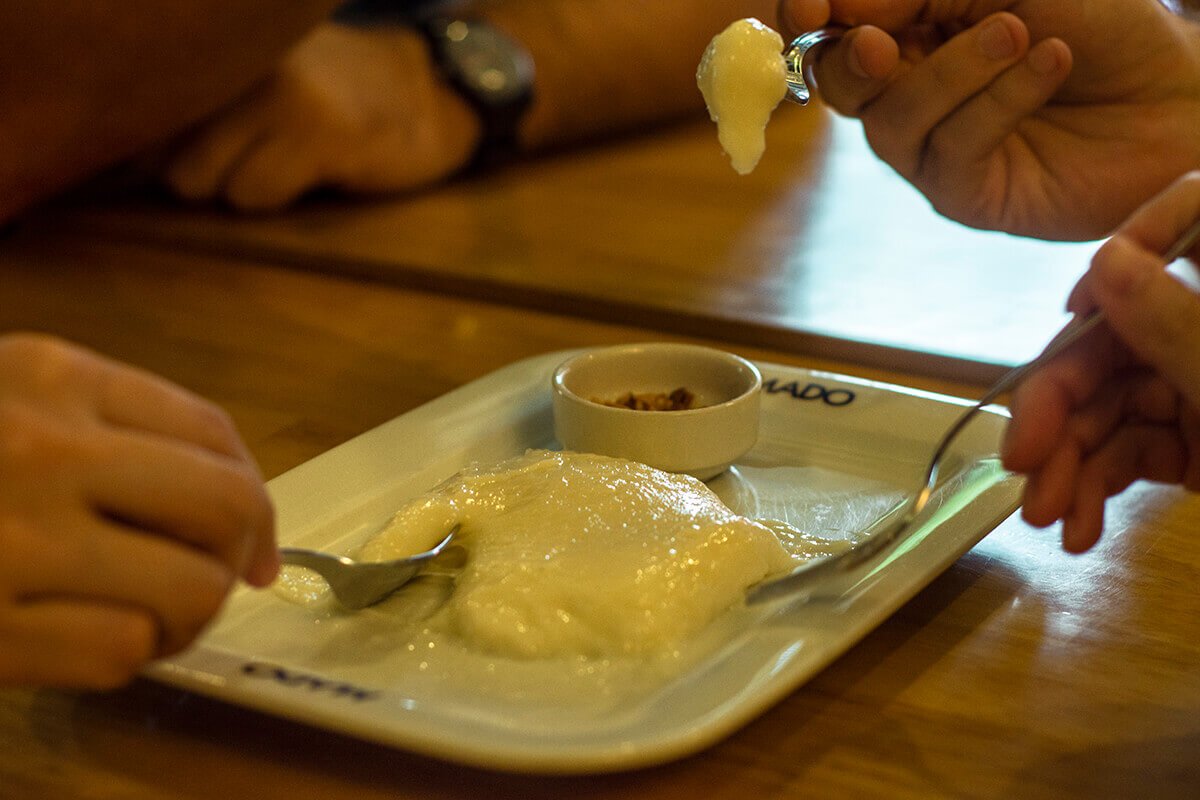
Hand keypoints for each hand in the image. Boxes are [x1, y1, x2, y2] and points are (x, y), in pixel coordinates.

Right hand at [0, 335, 275, 686]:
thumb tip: (235, 508)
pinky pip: (118, 653)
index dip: (258, 500)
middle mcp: (42, 448)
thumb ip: (111, 426)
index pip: (214, 434)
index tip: (258, 541)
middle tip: (215, 578)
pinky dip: (123, 656)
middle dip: (239, 554)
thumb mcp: (10, 396)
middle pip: (225, 508)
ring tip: (146, 612)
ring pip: (189, 589)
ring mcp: (12, 540)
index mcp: (52, 375)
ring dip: (187, 615)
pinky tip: (84, 637)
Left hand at [160, 23, 481, 211]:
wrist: (427, 89)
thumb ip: (198, 106)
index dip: (156, 151)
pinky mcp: (317, 132)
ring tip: (286, 161)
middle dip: (203, 177)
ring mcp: (277, 94)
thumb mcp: (257, 80)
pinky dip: (278, 196)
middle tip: (256, 157)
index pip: (144, 116)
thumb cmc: (333, 97)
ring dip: (240, 188)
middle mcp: (238, 60)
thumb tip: (124, 162)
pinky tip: (316, 168)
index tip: (190, 156)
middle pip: (166, 162)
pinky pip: (256, 194)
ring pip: (204, 183)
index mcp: (220, 47)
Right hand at [777, 0, 1199, 239]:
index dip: (808, 18)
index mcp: (910, 33)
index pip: (830, 28)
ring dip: (954, 72)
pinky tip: (1049, 64)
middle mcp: (910, 93)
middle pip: (838, 83)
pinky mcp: (967, 196)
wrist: (1179, 90)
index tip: (811, 8)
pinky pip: (951, 152)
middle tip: (888, 39)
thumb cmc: (1103, 22)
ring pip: (892, 120)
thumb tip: (832, 7)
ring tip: (1019, 34)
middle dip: (856, 60)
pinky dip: (997, 103)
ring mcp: (934, 150)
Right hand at [1001, 171, 1199, 551]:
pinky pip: (1131, 451)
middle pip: (1120, 338)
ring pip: (1114, 404)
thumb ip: (1181, 325)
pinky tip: (1079, 528)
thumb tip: (1106, 258)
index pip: (1183, 225)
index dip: (1121, 265)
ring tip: (1047, 518)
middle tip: (1024, 467)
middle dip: (1065, 408)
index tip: (1074, 313)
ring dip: (1071, 463)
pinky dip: (1098, 488)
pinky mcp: (1196, 444)